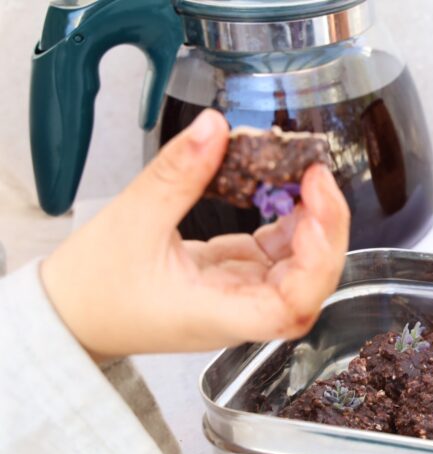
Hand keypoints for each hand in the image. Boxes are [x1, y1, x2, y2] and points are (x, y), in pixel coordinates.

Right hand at [41, 110, 349, 360]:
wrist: (71, 314)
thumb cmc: (94, 289)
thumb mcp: (132, 220)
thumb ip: (178, 173)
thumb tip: (213, 127)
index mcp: (219, 314)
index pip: (292, 307)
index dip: (318, 262)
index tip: (316, 212)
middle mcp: (241, 311)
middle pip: (311, 284)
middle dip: (327, 231)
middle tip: (318, 177)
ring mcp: (242, 294)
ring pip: (301, 266)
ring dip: (313, 222)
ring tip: (307, 176)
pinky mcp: (236, 275)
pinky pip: (278, 250)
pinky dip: (290, 220)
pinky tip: (290, 189)